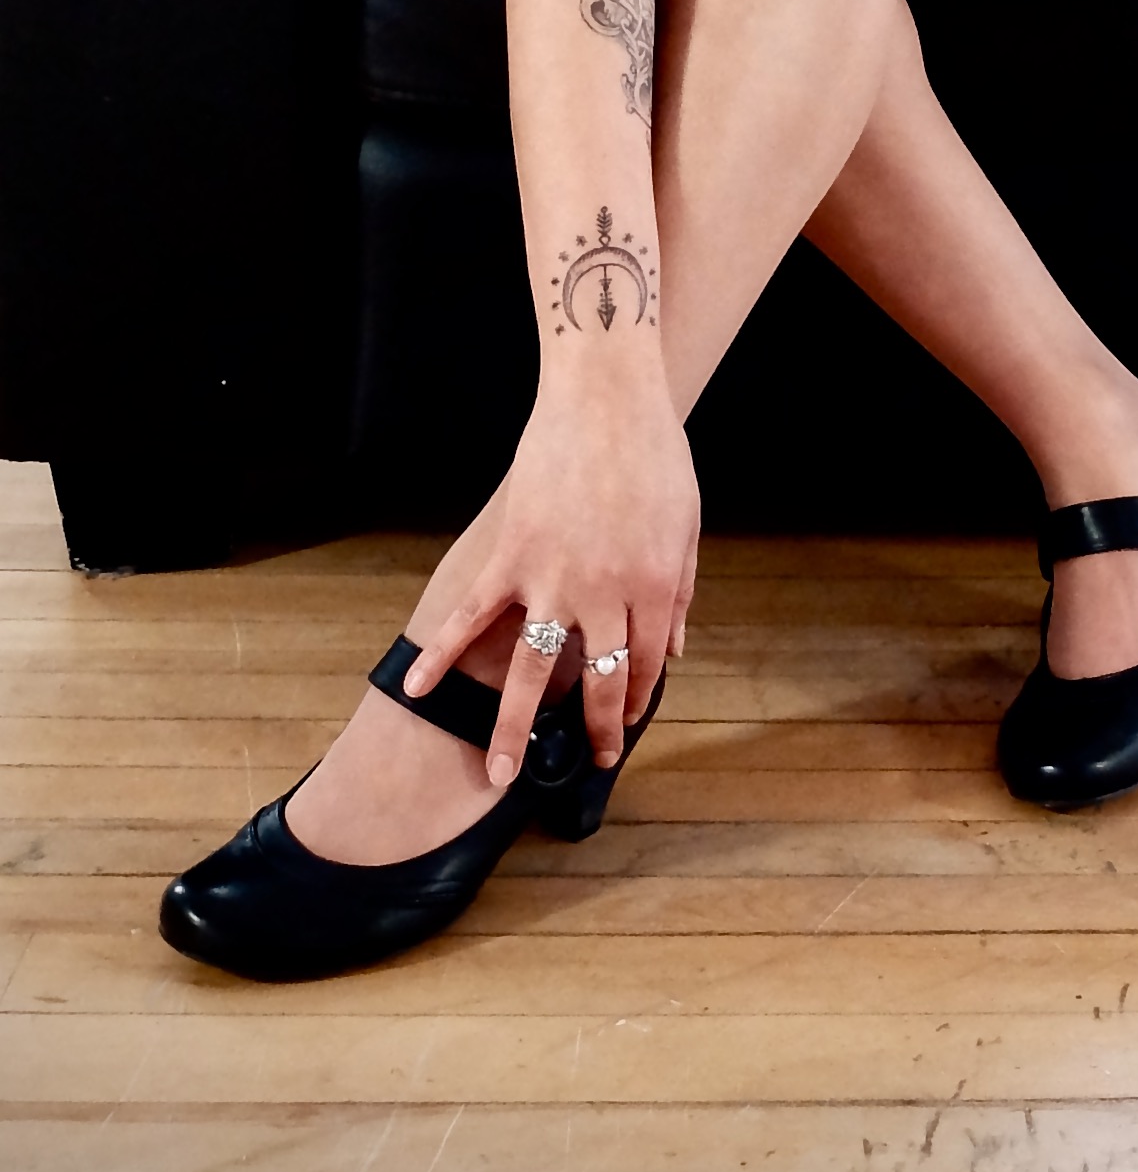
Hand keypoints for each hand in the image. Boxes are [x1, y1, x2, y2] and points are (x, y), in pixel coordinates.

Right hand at [402, 362, 698, 777]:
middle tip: (592, 761)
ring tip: (499, 774)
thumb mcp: (685, 523)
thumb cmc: (655, 453)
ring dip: (515, 727)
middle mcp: (602, 593)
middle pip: (599, 681)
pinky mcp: (510, 554)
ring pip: (532, 669)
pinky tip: (417, 686)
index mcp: (651, 585)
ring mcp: (551, 576)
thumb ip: (679, 590)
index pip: (646, 664)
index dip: (639, 697)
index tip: (632, 718)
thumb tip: (674, 649)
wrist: (605, 396)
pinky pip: (472, 613)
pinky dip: (443, 652)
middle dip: (598, 728)